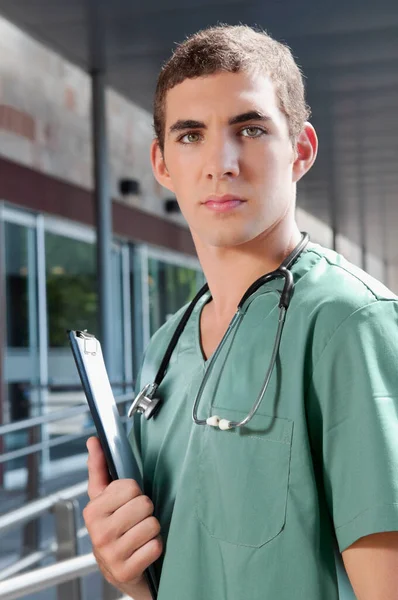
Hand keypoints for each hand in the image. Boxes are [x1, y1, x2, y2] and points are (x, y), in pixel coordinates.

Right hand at [83, 437, 162, 595]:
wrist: (118, 570)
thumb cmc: (112, 528)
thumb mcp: (103, 499)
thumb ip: (99, 467)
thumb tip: (93, 440)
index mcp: (93, 511)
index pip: (130, 486)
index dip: (134, 493)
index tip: (126, 502)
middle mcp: (99, 533)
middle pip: (144, 504)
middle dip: (145, 511)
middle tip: (135, 520)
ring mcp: (111, 554)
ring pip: (152, 525)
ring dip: (151, 530)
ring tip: (139, 536)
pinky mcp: (126, 571)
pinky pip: (155, 546)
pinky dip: (155, 548)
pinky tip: (143, 551)